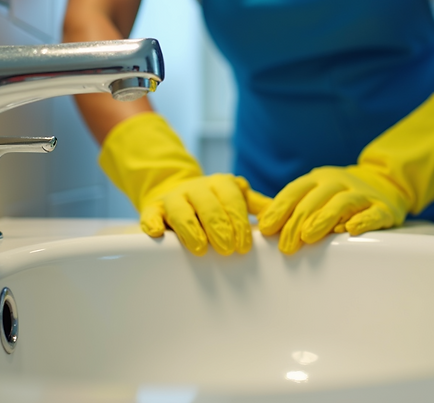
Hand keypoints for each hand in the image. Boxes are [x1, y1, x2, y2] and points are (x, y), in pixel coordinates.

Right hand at [141, 173, 270, 255]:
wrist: (179, 191)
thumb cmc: (215, 201)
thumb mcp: (236, 198)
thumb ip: (257, 205)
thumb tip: (284, 215)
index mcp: (220, 184)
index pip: (231, 200)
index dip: (238, 221)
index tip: (245, 245)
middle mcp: (196, 188)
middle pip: (208, 206)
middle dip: (219, 227)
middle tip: (228, 250)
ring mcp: (173, 198)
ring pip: (180, 210)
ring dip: (190, 229)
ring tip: (200, 248)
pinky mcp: (154, 208)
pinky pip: (150, 214)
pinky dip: (151, 222)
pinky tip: (156, 233)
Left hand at [259, 92, 433, 253]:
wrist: (386, 184)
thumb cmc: (339, 195)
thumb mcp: (313, 193)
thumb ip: (287, 205)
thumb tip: (253, 215)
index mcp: (318, 178)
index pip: (295, 191)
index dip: (279, 209)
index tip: (266, 229)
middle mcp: (339, 182)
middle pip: (315, 199)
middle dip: (297, 221)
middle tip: (285, 245)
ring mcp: (362, 194)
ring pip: (341, 203)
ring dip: (323, 219)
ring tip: (308, 237)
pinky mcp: (384, 209)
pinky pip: (373, 214)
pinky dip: (362, 221)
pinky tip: (351, 231)